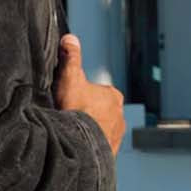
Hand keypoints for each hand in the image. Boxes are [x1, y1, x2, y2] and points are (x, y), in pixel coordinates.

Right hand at [52, 34, 125, 156]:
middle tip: (70, 117)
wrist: (79, 146)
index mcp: (113, 96)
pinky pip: (99, 146)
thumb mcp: (70, 78)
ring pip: (100, 129)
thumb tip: (70, 39)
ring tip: (73, 133)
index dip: (80, 95)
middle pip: (99, 111)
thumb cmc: (76, 111)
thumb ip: (71, 57)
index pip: (96, 91)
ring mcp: (117, 134)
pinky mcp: (112, 151)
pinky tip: (79, 145)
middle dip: (87, 114)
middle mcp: (120, 115)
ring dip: (89, 131)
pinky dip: (91, 145)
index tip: (70, 101)